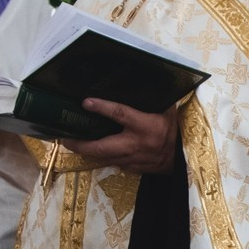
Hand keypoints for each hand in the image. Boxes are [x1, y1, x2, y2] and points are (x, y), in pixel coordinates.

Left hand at [63, 98, 179, 173]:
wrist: (184, 160)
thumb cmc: (175, 130)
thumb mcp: (168, 110)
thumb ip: (153, 99)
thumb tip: (139, 80)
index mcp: (146, 126)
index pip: (120, 114)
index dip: (102, 108)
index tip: (86, 102)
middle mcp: (136, 145)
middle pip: (101, 146)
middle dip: (80, 143)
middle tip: (64, 136)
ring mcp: (132, 160)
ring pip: (102, 158)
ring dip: (85, 152)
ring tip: (69, 142)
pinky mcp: (131, 168)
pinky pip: (110, 162)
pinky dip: (98, 156)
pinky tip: (88, 151)